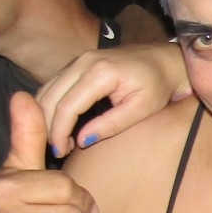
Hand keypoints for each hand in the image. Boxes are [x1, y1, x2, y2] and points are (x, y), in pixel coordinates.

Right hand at [36, 42, 189, 156]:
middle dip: (48, 126)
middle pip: (50, 97)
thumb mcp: (141, 109)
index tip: (61, 153)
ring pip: (47, 90)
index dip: (59, 132)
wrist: (164, 61)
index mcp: (101, 72)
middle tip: (57, 151)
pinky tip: (62, 126)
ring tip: (61, 141)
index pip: (67, 106)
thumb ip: (111, 124)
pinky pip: (54, 85)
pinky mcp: (77, 63)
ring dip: (47, 117)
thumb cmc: (157, 86)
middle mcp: (84, 61)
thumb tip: (81, 141)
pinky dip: (52, 106)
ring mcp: (78, 59)